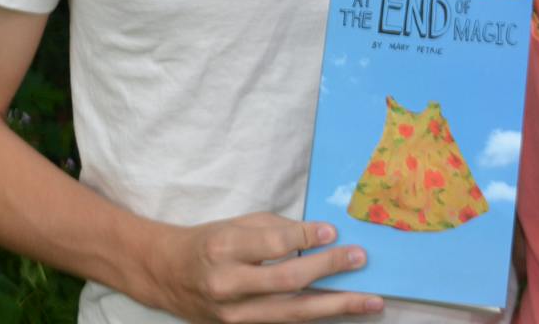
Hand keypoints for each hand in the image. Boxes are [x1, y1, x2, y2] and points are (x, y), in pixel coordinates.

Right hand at [151, 213, 380, 322]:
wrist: (168, 276)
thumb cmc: (208, 242)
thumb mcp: (236, 224)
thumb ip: (276, 229)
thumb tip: (320, 235)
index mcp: (224, 249)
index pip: (273, 244)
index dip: (306, 238)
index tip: (333, 231)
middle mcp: (228, 285)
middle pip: (287, 282)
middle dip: (328, 271)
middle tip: (360, 259)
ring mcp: (235, 315)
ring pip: (293, 314)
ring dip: (336, 306)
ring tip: (370, 301)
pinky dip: (316, 317)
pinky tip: (342, 311)